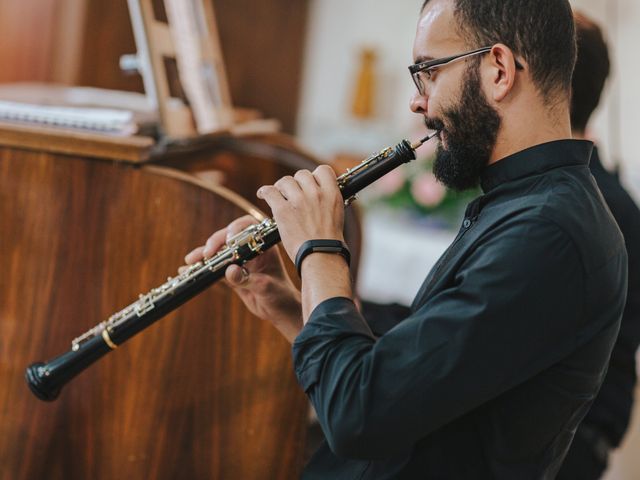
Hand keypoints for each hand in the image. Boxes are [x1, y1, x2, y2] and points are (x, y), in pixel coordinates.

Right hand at [182, 215, 302, 342]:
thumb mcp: (266, 287)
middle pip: (228, 238)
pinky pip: (214, 268)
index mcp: (264, 246)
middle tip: (206, 254)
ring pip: (218, 253)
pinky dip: (202, 269)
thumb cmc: (281, 296)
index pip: (248, 227)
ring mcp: (240, 261)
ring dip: (203, 256)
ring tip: (190, 261)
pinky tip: (186, 271)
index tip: (228, 240)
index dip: (236, 229)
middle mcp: (251, 250)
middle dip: (215, 243)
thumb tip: (229, 271)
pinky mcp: (232, 274)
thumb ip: (248, 279)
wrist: (281, 312)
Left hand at [257, 165, 344, 262]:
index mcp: (332, 194)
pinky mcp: (283, 210)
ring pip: (285, 181)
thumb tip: (318, 193)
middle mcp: (316, 193)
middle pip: (302, 174)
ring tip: (279, 196)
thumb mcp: (336, 215)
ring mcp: (299, 201)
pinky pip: (269, 191)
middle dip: (297, 183)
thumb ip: (327, 200)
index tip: (310, 184)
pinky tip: (262, 195)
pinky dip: (264, 192)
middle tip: (293, 194)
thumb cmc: (328, 241)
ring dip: (281, 188)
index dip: (315, 176)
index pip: (323, 170)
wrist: (320, 255)